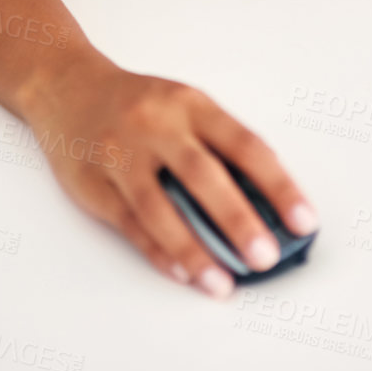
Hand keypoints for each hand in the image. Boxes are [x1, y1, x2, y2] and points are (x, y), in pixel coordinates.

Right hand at [17, 48, 318, 298]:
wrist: (66, 86)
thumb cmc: (140, 103)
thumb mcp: (184, 105)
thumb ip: (220, 147)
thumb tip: (265, 208)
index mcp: (190, 104)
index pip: (245, 144)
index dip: (278, 185)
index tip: (305, 220)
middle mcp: (156, 125)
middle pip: (202, 175)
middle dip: (238, 219)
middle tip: (266, 256)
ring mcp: (122, 154)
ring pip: (160, 207)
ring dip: (195, 249)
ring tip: (223, 283)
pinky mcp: (94, 184)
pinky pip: (130, 224)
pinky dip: (159, 251)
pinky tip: (183, 273)